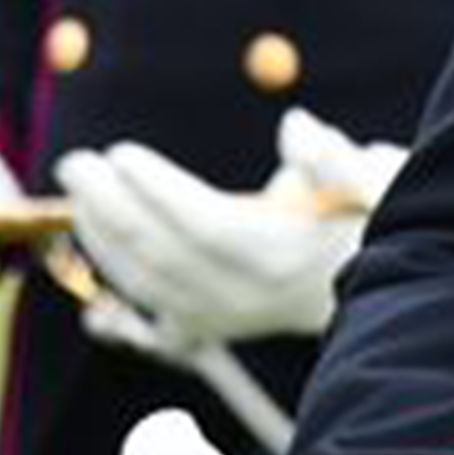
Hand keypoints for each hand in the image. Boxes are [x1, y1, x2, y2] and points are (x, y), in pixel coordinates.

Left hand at [59, 107, 403, 348]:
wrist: (377, 284)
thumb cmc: (362, 216)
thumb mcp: (367, 175)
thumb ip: (331, 154)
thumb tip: (296, 129)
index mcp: (283, 255)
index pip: (207, 225)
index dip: (159, 192)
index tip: (121, 153)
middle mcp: (250, 294)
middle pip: (164, 253)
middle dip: (111, 207)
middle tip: (76, 163)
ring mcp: (228, 315)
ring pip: (148, 283)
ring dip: (104, 238)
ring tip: (78, 194)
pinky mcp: (212, 325)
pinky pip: (151, 306)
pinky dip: (116, 275)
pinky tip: (92, 241)